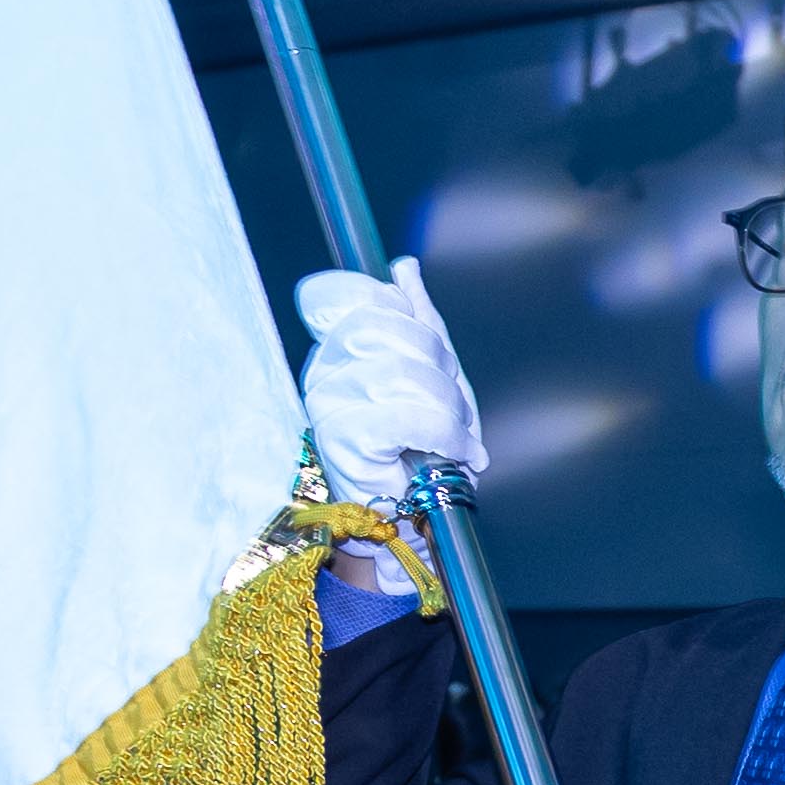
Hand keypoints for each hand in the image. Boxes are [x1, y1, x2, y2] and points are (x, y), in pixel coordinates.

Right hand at [298, 264, 485, 485]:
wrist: (412, 516)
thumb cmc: (419, 447)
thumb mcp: (432, 372)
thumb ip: (419, 319)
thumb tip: (404, 268)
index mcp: (339, 344)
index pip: (363, 297)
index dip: (407, 314)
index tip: (434, 355)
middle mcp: (323, 368)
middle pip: (391, 330)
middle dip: (440, 367)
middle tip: (453, 403)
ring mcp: (327, 404)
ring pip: (402, 373)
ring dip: (448, 407)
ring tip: (456, 434)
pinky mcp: (342, 440)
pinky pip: (405, 417)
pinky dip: (447, 435)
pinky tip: (461, 451)